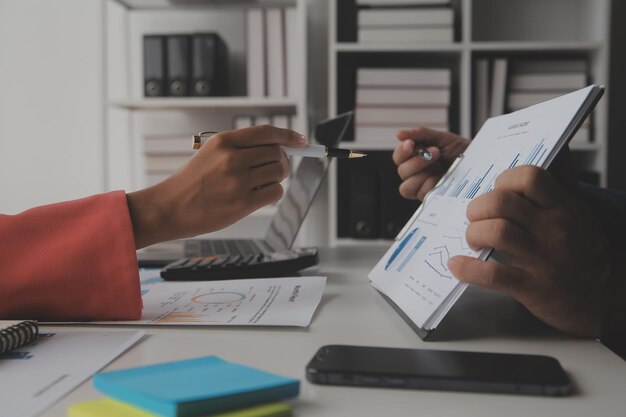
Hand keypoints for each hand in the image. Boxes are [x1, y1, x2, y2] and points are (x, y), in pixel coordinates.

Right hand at [127, 125, 306, 247]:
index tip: (299, 140)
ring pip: (279, 172)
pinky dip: (273, 193)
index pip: (266, 132)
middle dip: (283, 160)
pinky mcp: (243, 203)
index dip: (287, 135)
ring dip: (277, 177)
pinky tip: (260, 195)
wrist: (170, 207)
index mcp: (224, 141)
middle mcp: (232, 158)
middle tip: (277, 168)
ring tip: (262, 183)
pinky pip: (275, 192)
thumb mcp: (210, 153)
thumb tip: (278, 148)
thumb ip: (240, 148)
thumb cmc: (190, 182)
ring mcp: (238, 181)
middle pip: (277, 153)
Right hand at [392, 128, 469, 200]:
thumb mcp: (441, 138)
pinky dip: (432, 184)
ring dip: (423, 174)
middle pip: (402, 172)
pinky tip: (443, 177)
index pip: (398, 158)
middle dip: (417, 161)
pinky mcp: (432, 198)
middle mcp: (416, 174)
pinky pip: (423, 194)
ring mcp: (423, 188)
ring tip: (440, 165)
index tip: (411, 144)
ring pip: (407, 187)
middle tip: (436, 152)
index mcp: (415, 159)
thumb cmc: (460, 150)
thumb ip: (420, 135)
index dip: (401, 152)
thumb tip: (398, 134)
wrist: (480, 161)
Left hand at [448, 165, 612, 336]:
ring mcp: (543, 259)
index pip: (529, 177)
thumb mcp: (575, 213)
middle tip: (476, 218)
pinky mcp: (532, 288)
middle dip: (477, 208)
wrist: (605, 297)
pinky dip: (467, 268)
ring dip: (473, 234)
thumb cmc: (582, 251)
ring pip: (495, 232)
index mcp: (563, 207)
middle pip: (501, 203)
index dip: (503, 181)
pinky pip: (492, 274)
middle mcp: (554, 230)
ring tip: (474, 240)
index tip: (496, 192)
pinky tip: (458, 265)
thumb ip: (553, 190)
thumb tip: (540, 156)